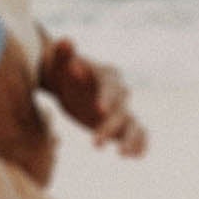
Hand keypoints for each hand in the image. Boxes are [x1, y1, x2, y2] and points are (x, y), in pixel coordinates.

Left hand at [38, 37, 147, 157]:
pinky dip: (140, 144)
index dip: (106, 97)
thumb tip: (66, 41)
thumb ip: (63, 53)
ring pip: (134, 124)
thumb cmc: (61, 68)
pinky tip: (134, 157)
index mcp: (106, 75)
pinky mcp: (121, 122)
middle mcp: (119, 92)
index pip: (110, 86)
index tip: (99, 110)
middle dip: (110, 126)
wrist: (66, 80)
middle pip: (121, 109)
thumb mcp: (58, 61)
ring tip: (122, 155)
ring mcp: (121, 108)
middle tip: (95, 143)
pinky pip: (138, 133)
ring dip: (131, 139)